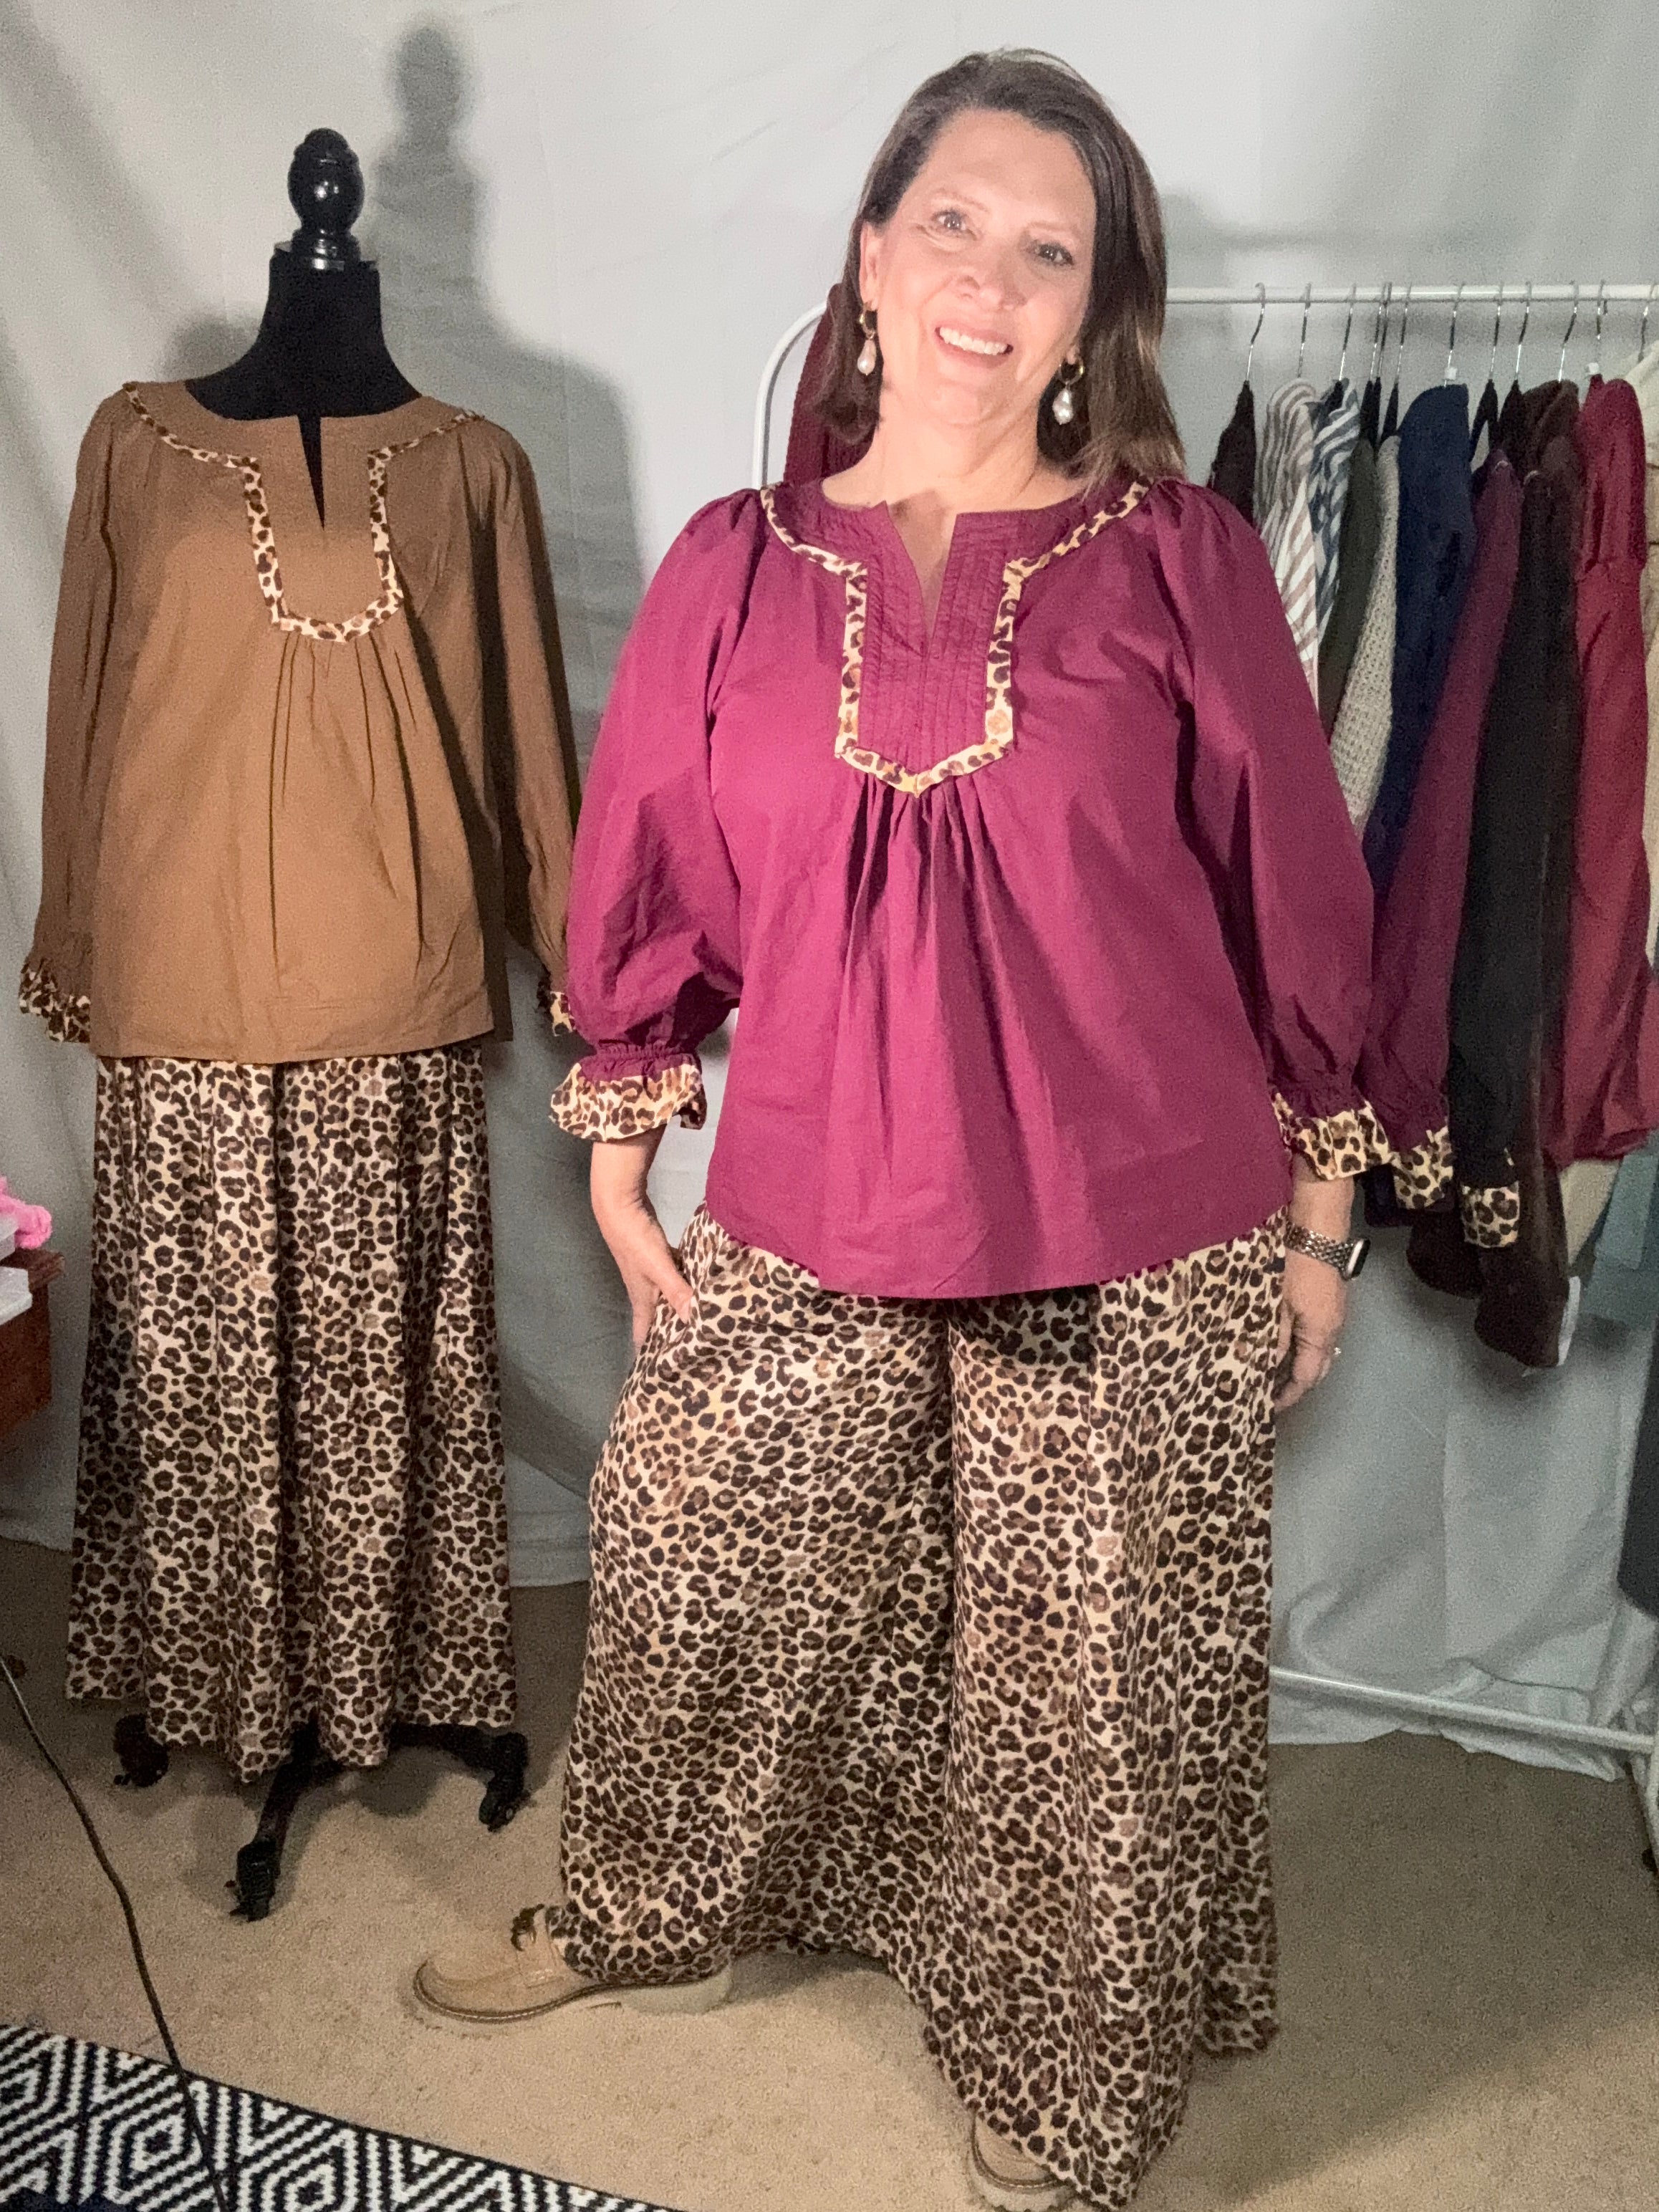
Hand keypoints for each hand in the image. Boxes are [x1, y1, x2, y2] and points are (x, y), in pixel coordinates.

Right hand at [589, 1134, 694, 1347]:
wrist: (618, 1203)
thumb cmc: (635, 1238)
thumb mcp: (658, 1267)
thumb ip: (677, 1291)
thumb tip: (695, 1321)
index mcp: (642, 1297)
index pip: (644, 1333)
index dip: (650, 1353)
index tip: (660, 1373)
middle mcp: (644, 1289)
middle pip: (656, 1318)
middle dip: (667, 1335)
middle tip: (686, 1351)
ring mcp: (648, 1271)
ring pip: (664, 1297)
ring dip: (676, 1308)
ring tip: (695, 1321)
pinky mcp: (654, 1254)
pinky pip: (671, 1277)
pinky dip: (682, 1284)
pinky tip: (696, 1284)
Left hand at [1274, 1249, 1346, 1410]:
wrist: (1317, 1230)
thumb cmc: (1295, 1266)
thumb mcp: (1277, 1304)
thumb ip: (1273, 1337)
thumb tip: (1266, 1366)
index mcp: (1320, 1335)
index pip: (1306, 1377)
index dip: (1288, 1395)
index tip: (1270, 1406)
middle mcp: (1332, 1329)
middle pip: (1317, 1368)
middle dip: (1296, 1384)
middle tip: (1271, 1392)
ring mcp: (1334, 1315)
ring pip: (1318, 1351)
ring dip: (1299, 1364)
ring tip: (1273, 1371)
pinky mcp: (1330, 1302)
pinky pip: (1317, 1335)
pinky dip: (1302, 1346)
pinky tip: (1283, 1343)